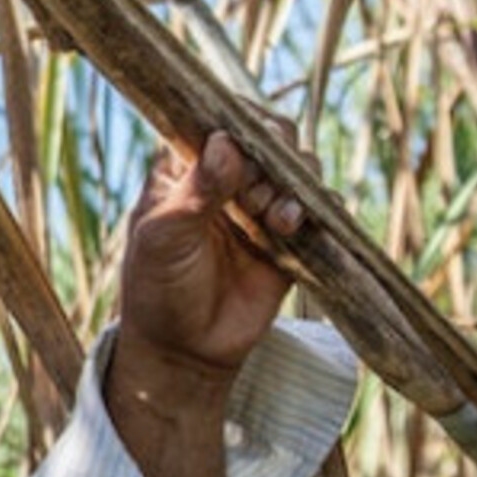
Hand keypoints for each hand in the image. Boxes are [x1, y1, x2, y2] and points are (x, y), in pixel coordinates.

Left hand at [117, 126, 309, 378]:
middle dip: (272, 159)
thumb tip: (225, 140)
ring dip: (294, 186)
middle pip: (266, 139)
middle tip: (256, 197)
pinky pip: (317, 209)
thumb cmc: (158, 289)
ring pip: (295, 169)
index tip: (243, 153)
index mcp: (183, 171)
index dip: (238, 129)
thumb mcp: (164, 238)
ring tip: (278, 220)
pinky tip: (295, 227)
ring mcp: (257, 207)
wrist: (185, 351)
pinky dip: (318, 210)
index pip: (218, 125)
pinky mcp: (287, 239)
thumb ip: (196, 190)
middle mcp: (223, 181)